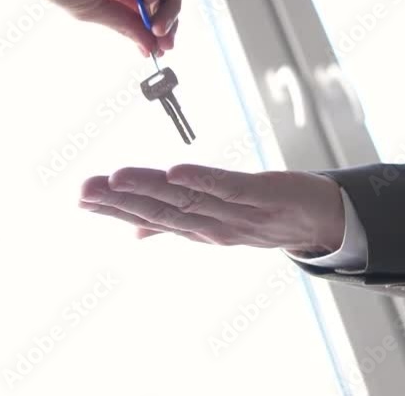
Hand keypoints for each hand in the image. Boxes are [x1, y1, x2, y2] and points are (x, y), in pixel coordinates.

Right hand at [78, 165, 345, 252]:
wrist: (322, 220)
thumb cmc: (266, 216)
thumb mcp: (216, 221)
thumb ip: (174, 223)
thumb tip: (133, 232)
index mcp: (199, 229)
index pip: (151, 218)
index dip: (117, 209)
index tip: (82, 198)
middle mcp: (213, 226)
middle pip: (161, 211)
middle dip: (121, 201)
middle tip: (84, 190)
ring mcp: (238, 213)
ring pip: (186, 200)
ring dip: (149, 189)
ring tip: (115, 178)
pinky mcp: (263, 195)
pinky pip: (229, 188)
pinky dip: (202, 180)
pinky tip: (175, 171)